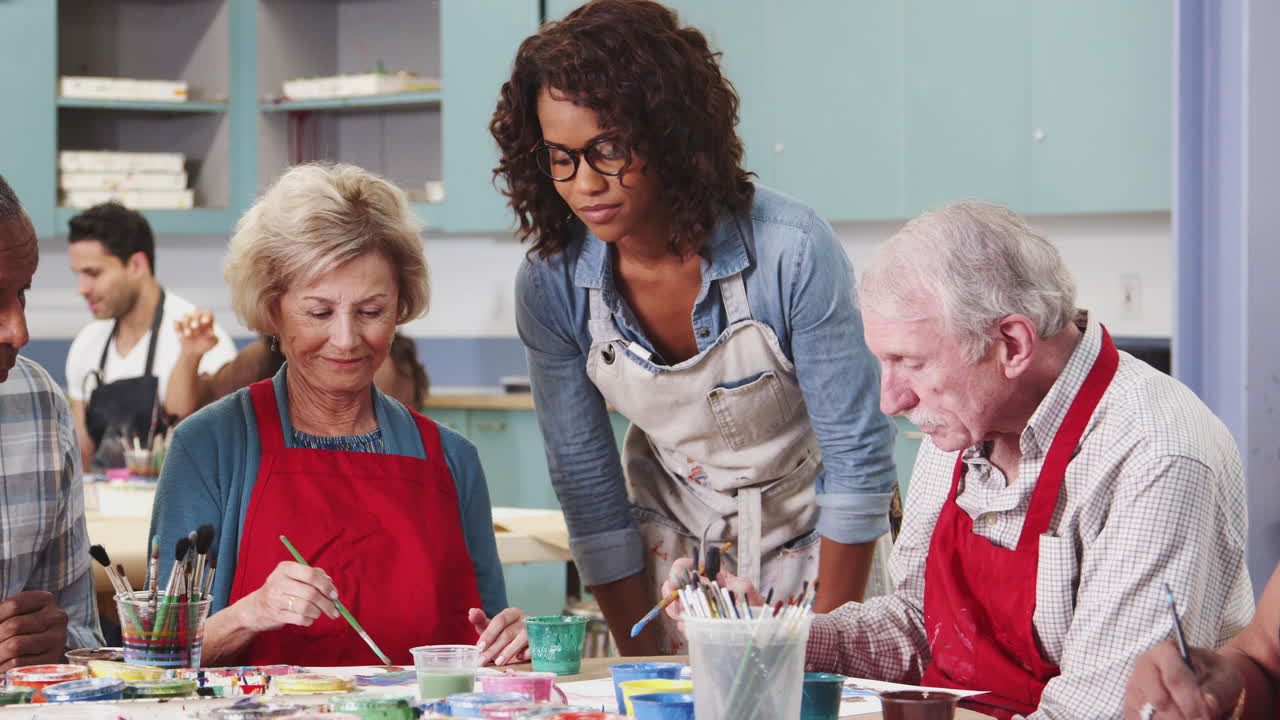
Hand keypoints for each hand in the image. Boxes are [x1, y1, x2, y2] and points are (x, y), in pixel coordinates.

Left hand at [0, 591, 68, 669]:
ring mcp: (57, 639)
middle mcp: (56, 618)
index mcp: (46, 600)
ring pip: (15, 646)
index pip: (14, 605)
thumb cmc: (25, 630)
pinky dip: (3, 667)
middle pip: (14, 625)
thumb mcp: (18, 614)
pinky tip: (2, 666)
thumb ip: (3, 614)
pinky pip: (19, 663)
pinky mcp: (52, 659)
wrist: (44, 651)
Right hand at [174, 310, 216, 357]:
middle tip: (195, 327)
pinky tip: (180, 335)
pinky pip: (176, 322)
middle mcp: (197, 318)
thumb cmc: (205, 344)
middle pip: (196, 312)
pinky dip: (177, 327)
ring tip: (188, 334)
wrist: (194, 351)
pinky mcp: (178, 325)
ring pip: (185, 315)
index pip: (208, 312)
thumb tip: (211, 332)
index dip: (206, 315)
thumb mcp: (212, 343)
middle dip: (195, 319)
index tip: (205, 322)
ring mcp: (187, 321)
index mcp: (207, 320)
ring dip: (186, 323)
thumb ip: (213, 338)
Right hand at [233, 562, 339, 633]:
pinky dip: (309, 620)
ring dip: (318, 612)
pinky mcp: (276, 614)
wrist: (257, 607)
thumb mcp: (294, 576)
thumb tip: (331, 585)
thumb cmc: (283, 589)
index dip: (326, 585)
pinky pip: (300, 619)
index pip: (311, 574)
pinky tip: (309, 618)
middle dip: (327, 603)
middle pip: (311, 593)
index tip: (334, 595)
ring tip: (318, 613)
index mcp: (285, 568)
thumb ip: (315, 575)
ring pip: (306, 607)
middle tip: (334, 609)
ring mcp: (275, 599)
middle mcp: (278, 582)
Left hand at [469, 607, 528, 665]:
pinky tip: (518, 659)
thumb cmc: (508, 633)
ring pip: (521, 640)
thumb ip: (481, 621)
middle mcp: (524, 620)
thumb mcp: (493, 628)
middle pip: (507, 633)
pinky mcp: (541, 642)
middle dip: (493, 648)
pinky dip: (525, 653)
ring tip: (497, 662)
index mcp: (512, 613)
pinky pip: (534, 647)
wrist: (530, 641)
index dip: (489, 634)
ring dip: (508, 652)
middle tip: (482, 661)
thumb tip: (471, 612)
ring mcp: (534, 631)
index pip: (499, 621)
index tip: (479, 647)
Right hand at [660, 557, 764, 633]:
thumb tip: (721, 582)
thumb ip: (737, 584)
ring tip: (688, 618)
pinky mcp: (695, 623)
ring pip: (674, 606)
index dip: (676, 571)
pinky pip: (683, 624)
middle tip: (678, 605)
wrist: (756, 626)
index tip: (676, 582)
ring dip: (677, 613)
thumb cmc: (752, 604)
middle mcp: (698, 589)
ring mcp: (695, 606)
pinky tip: (694, 629)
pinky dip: (686, 627)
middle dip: (671, 595)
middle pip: (673, 586)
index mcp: (708, 575)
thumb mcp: (747, 590)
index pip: (685, 566)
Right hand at [1124, 639, 1243, 718]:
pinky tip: (1180, 718)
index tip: (1206, 716)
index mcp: (1164, 652)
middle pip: (1158, 699)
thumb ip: (1216, 690)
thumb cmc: (1214, 675)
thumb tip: (1208, 705)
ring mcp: (1135, 688)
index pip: (1174, 678)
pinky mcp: (1132, 707)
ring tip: (1193, 718)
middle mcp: (1144, 667)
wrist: (1207, 680)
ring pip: (1152, 715)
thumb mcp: (1224, 677)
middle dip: (1182, 716)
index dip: (1191, 702)